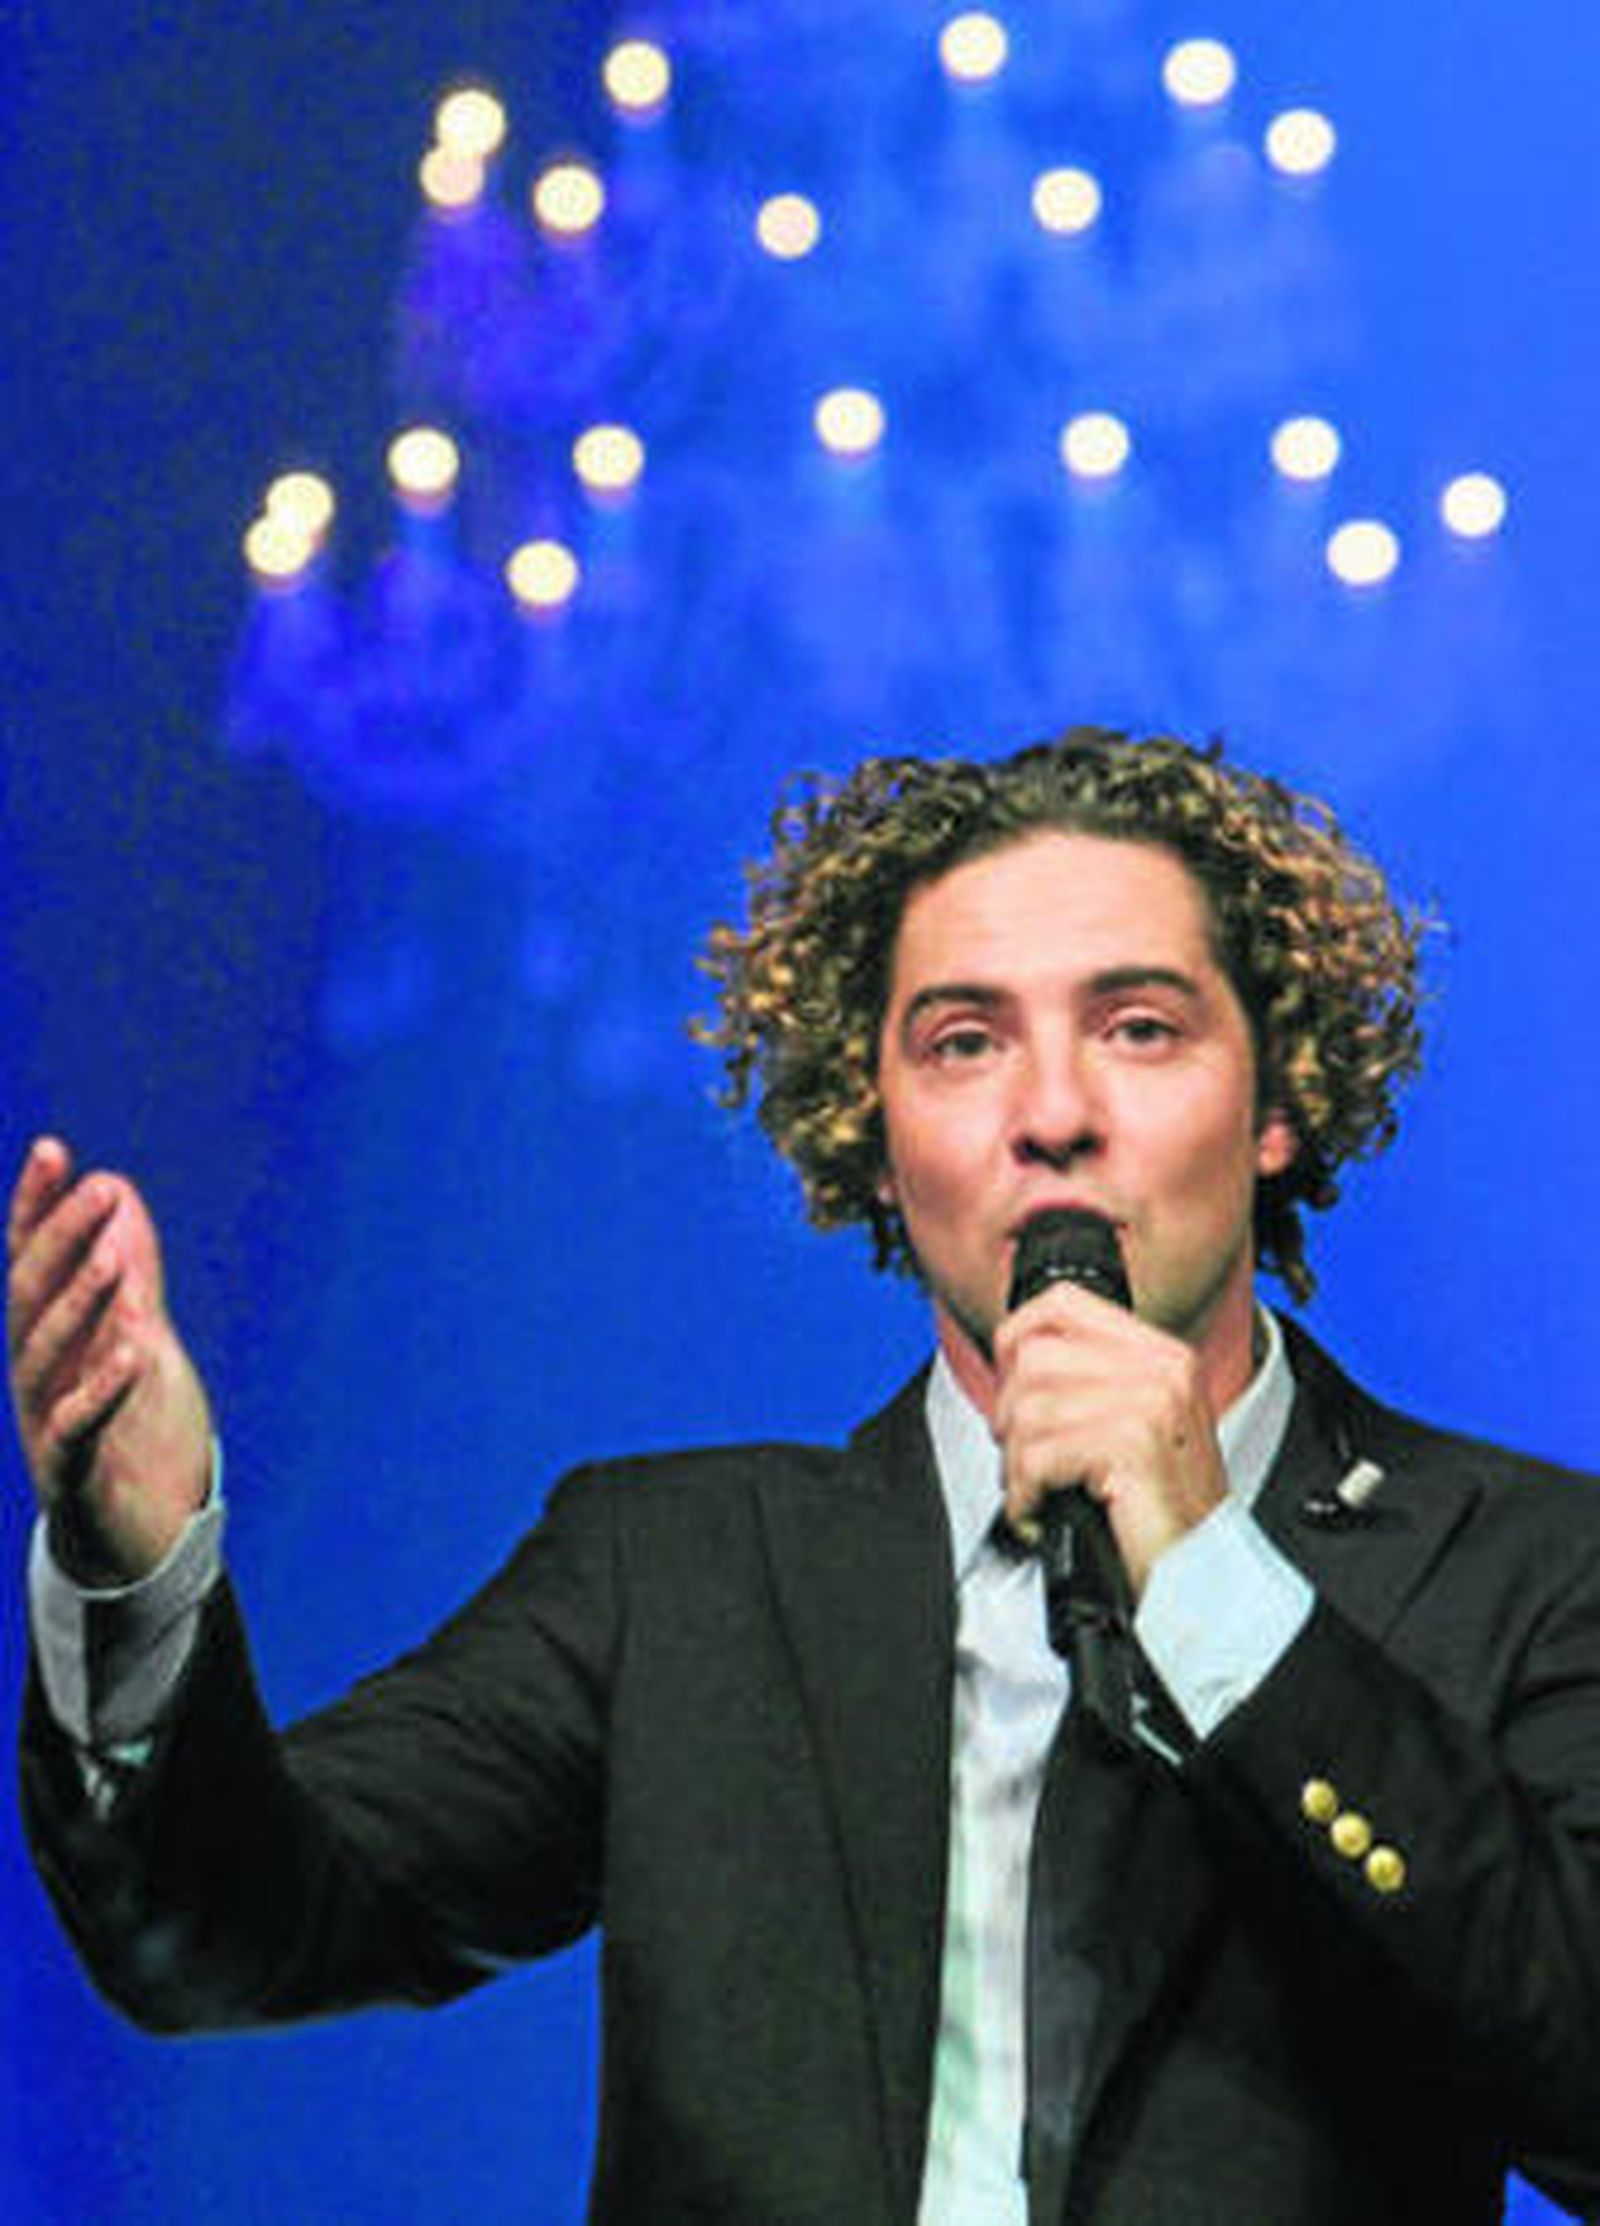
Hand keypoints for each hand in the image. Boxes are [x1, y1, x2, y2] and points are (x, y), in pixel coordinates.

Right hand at [7, 1137, 211, 1583]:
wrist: (149, 1545)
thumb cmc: (140, 1438)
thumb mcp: (141, 1341)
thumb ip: (130, 1276)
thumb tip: (117, 1190)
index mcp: (51, 1341)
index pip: (32, 1263)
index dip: (37, 1209)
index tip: (53, 1150)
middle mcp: (36, 1376)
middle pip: (33, 1298)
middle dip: (62, 1241)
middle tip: (98, 1191)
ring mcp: (46, 1424)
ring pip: (47, 1356)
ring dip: (80, 1303)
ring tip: (115, 1259)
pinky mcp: (71, 1475)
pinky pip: (77, 1428)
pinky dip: (103, 1387)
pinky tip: (134, 1349)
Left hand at [991, 1283, 1227, 1598]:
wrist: (1204, 1572)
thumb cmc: (1163, 1510)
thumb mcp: (1138, 1426)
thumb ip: (1093, 1382)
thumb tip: (1016, 1359)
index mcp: (1162, 1355)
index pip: (1064, 1303)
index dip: (1015, 1335)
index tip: (1007, 1380)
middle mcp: (1161, 1369)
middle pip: (1034, 1356)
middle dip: (1009, 1413)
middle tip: (1025, 1458)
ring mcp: (1150, 1403)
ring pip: (1028, 1408)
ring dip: (1016, 1463)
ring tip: (1036, 1492)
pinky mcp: (1132, 1446)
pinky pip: (1038, 1454)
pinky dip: (1025, 1493)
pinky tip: (1040, 1512)